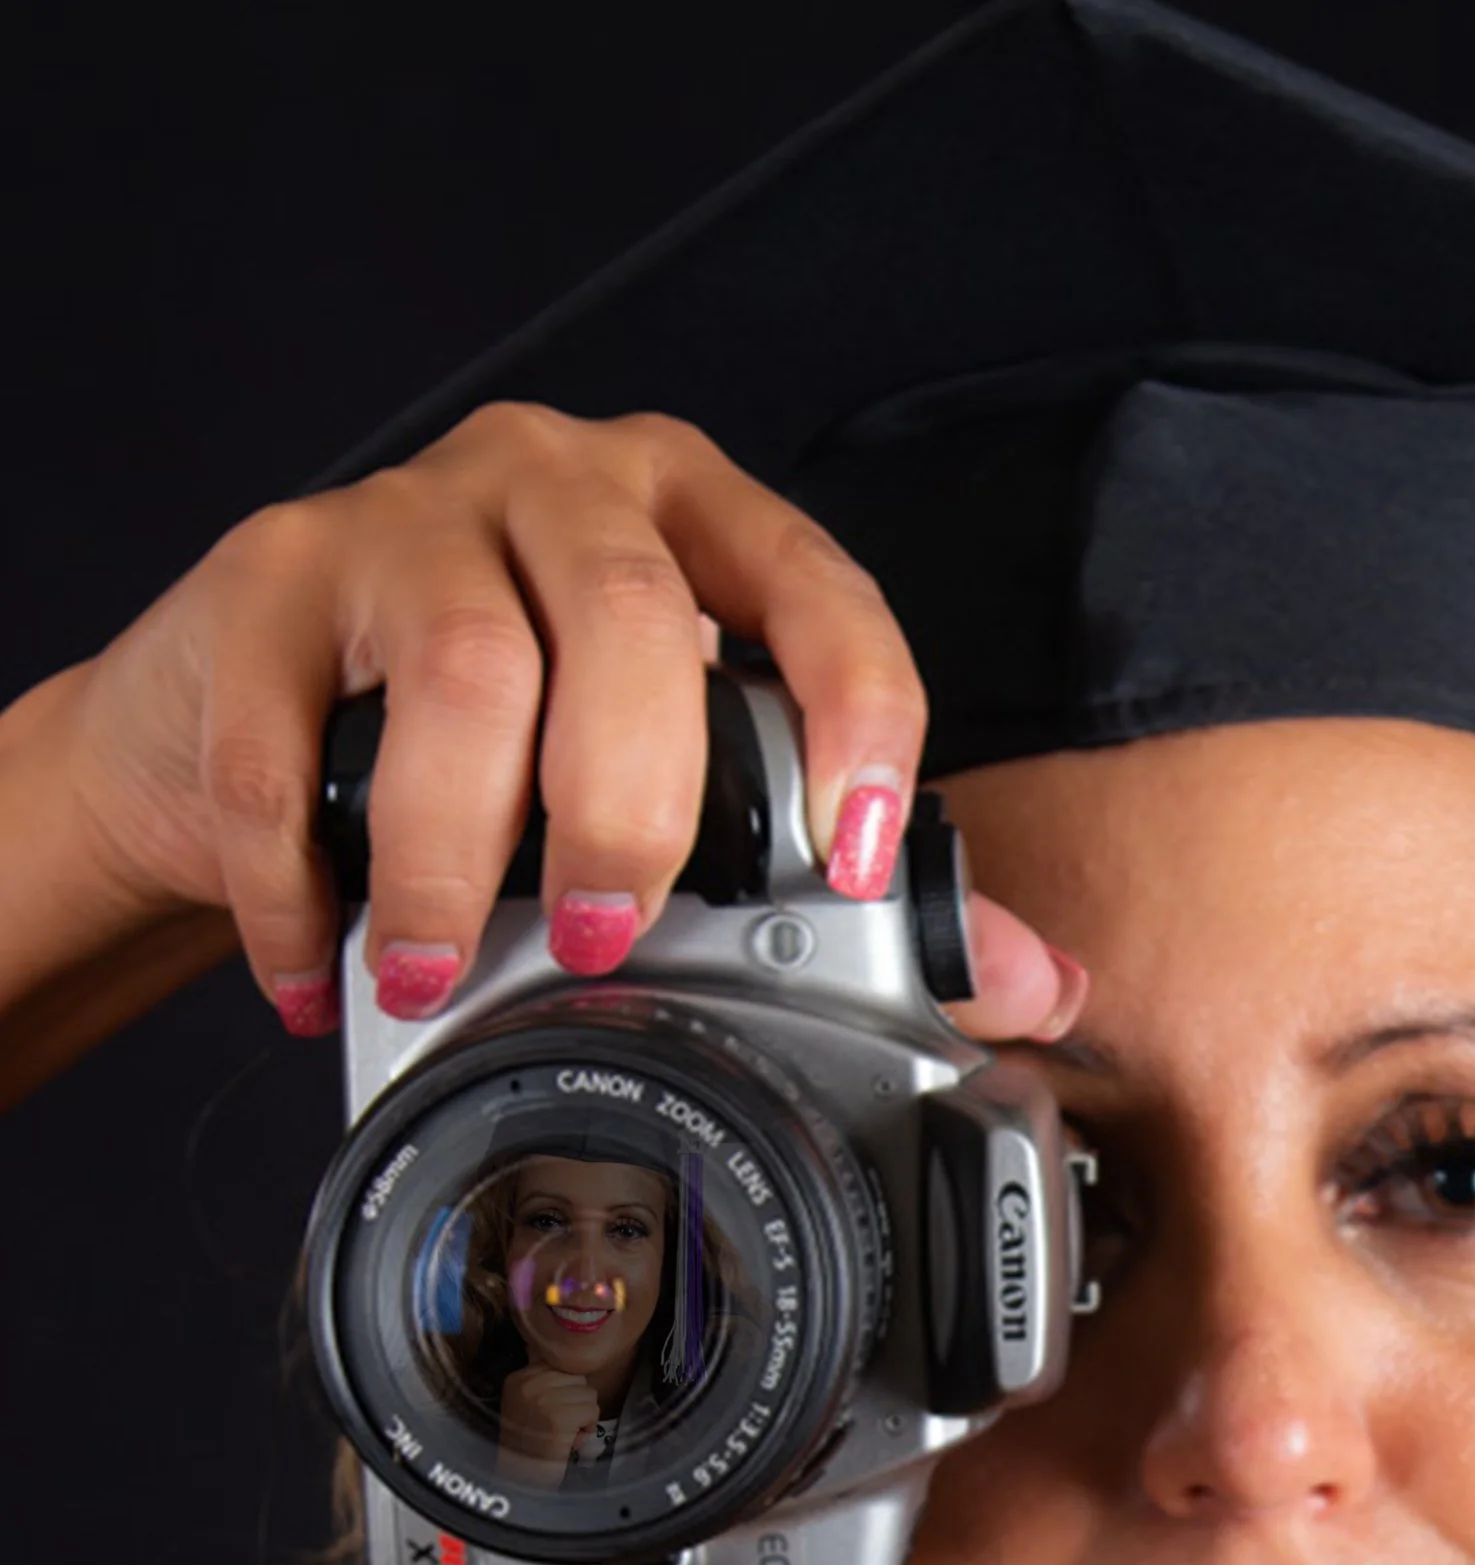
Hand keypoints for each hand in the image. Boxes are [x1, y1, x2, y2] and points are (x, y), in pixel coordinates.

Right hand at [45, 403, 1084, 1045]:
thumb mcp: (685, 785)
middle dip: (632, 805)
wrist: (258, 701)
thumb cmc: (511, 744)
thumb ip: (848, 878)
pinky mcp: (272, 572)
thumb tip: (1034, 985)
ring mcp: (410, 512)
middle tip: (603, 934)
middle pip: (634, 617)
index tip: (849, 853)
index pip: (814, 585)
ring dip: (456, 850)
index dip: (853, 710)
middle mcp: (565, 487)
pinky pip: (286, 733)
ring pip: (464, 662)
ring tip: (441, 969)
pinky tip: (327, 966)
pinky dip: (305, 878)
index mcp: (699, 523)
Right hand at [496, 1366, 605, 1486]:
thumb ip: (546, 1380)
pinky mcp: (558, 1417)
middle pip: (578, 1377)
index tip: (557, 1407)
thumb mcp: (528, 1401)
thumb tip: (570, 1357)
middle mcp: (528, 1383)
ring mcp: (542, 1399)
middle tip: (562, 1421)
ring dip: (584, 1415)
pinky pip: (592, 1411)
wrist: (523, 1475)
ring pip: (589, 1393)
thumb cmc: (531, 1441)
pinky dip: (588, 1427)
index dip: (568, 1387)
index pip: (561, 1364)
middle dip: (578, 1401)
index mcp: (519, 1377)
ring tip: (566, 1430)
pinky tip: (572, 1438)